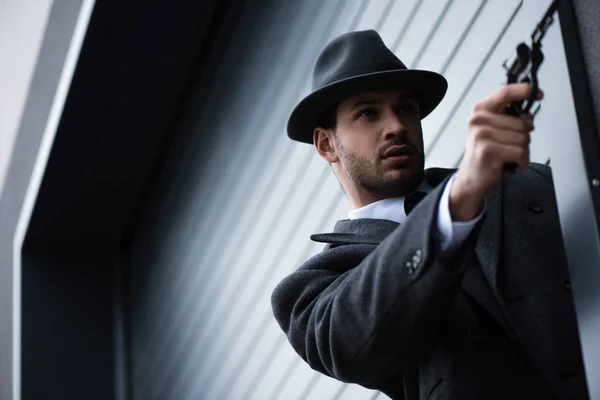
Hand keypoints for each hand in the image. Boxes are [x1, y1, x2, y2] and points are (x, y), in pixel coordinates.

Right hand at [449, 83, 541, 220]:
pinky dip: (521, 161)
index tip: (538, 94)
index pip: (505, 93)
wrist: (472, 178)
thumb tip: (528, 116)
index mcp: (480, 110)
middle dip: (523, 137)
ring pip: (523, 138)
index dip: (524, 91)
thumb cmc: (486, 153)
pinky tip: (511, 164)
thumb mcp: (494, 130)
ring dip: (522, 151)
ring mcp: (481, 135)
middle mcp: (478, 120)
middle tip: (509, 147)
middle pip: (521, 122)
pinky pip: (520, 152)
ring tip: (509, 157)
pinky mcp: (488, 151)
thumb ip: (510, 118)